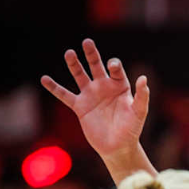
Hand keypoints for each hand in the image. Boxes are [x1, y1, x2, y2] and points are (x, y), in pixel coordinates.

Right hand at [41, 39, 148, 159]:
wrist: (118, 146)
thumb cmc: (132, 129)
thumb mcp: (139, 112)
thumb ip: (142, 96)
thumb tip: (144, 79)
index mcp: (120, 86)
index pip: (116, 70)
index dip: (114, 66)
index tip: (112, 66)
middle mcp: (104, 87)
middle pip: (96, 66)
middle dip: (92, 54)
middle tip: (87, 42)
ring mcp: (91, 95)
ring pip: (80, 76)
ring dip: (74, 64)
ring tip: (69, 53)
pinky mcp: (80, 107)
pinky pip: (65, 95)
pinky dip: (54, 88)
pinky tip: (44, 79)